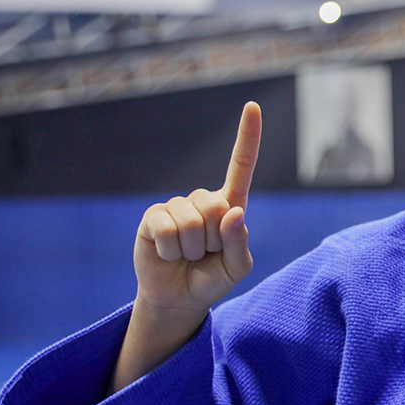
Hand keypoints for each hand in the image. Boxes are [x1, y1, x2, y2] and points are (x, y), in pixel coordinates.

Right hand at [112, 102, 261, 393]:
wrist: (179, 299)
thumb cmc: (213, 279)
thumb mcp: (237, 268)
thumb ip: (239, 243)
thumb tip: (233, 213)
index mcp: (230, 205)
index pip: (241, 165)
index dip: (247, 136)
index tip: (252, 106)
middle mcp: (203, 200)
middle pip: (215, 206)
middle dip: (214, 239)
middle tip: (206, 253)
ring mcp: (175, 207)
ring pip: (191, 222)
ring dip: (192, 249)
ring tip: (188, 256)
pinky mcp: (152, 218)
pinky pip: (166, 229)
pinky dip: (171, 249)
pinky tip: (168, 253)